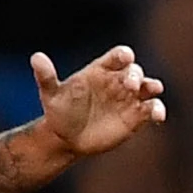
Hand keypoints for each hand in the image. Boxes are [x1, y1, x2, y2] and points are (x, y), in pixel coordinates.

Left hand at [33, 45, 168, 156]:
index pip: (118, 57)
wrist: (67, 138)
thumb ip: (46, 76)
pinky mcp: (136, 117)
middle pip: (134, 71)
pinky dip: (157, 110)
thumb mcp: (51, 94)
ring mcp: (129, 99)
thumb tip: (36, 57)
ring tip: (152, 91)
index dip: (123, 55)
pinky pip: (152, 109)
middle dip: (135, 75)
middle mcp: (118, 82)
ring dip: (152, 87)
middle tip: (130, 84)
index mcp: (101, 70)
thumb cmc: (59, 111)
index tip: (125, 58)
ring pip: (148, 87)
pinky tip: (157, 115)